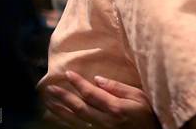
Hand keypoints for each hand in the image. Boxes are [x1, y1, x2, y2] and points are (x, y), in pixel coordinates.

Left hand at [43, 71, 158, 128]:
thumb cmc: (146, 113)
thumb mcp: (138, 96)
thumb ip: (118, 88)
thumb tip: (98, 79)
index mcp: (115, 108)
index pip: (91, 94)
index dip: (78, 83)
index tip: (67, 73)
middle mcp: (104, 121)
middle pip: (79, 108)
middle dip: (64, 97)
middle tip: (50, 88)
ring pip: (75, 121)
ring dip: (60, 111)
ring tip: (48, 101)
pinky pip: (78, 128)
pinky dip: (66, 123)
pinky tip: (57, 117)